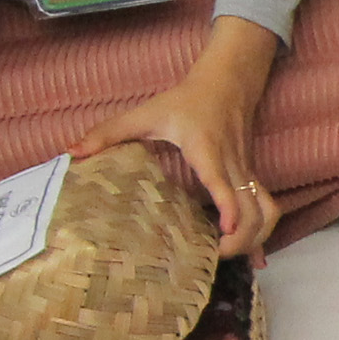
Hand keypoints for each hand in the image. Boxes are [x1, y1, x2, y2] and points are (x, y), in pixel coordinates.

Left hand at [72, 17, 283, 255]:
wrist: (229, 80)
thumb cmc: (187, 99)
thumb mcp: (145, 112)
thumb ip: (108, 132)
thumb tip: (72, 153)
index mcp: (207, 150)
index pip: (223, 181)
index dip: (227, 207)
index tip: (223, 232)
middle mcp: (232, 164)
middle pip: (251, 207)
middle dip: (240, 238)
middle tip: (214, 258)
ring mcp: (246, 172)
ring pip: (266, 210)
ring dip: (256, 238)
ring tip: (234, 258)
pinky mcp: (250, 175)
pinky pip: (265, 207)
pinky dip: (263, 234)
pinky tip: (257, 258)